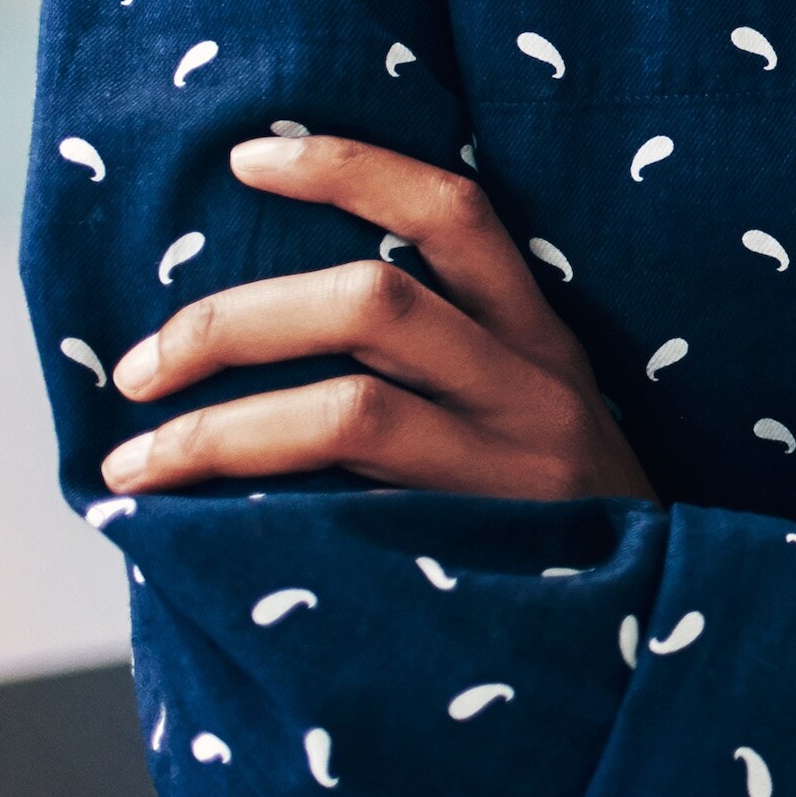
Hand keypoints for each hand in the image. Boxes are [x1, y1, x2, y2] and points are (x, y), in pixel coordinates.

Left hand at [99, 132, 653, 502]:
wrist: (662, 639)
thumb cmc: (564, 525)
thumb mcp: (535, 419)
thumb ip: (446, 372)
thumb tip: (271, 332)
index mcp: (539, 339)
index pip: (453, 211)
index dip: (349, 168)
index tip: (245, 157)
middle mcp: (532, 389)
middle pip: (372, 302)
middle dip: (229, 323)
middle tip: (133, 370)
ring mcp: (509, 473)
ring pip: (350, 410)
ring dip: (215, 428)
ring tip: (134, 464)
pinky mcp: (481, 553)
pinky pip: (348, 517)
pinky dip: (254, 514)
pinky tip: (188, 535)